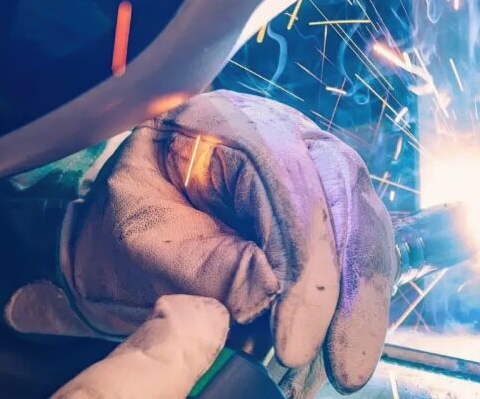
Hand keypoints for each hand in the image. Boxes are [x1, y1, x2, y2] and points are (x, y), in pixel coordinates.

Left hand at [6, 90, 394, 395]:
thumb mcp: (143, 243)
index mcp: (215, 118)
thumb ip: (202, 264)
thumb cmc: (123, 227)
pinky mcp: (318, 195)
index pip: (278, 169)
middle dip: (342, 277)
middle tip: (336, 357)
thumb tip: (270, 291)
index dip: (298, 250)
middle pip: (333, 185)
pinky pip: (355, 236)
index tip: (293, 333)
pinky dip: (357, 291)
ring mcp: (300, 157)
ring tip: (347, 361)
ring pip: (356, 212)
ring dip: (360, 291)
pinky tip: (350, 337)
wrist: (119, 231)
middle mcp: (271, 126)